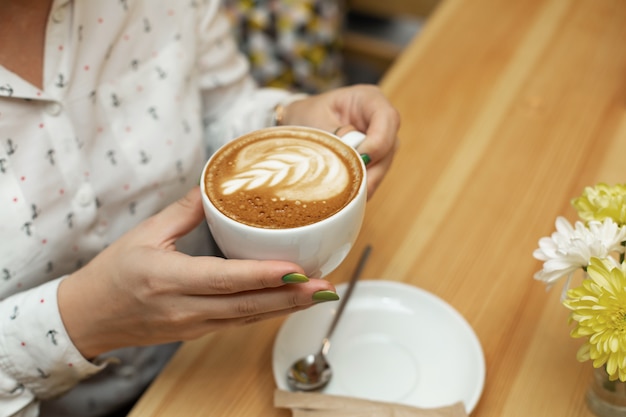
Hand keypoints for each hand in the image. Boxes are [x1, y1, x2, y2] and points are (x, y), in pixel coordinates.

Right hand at [58, 187, 336, 358]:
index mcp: (168, 279)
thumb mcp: (144, 234)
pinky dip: (267, 312)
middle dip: (290, 297)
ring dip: (286, 307)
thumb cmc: (113, 273)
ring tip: (319, 295)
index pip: (224, 279)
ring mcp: (193, 325)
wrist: (88, 318)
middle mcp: (185, 308)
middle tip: (325, 287)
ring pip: (248, 319)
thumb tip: (215, 186)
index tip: (296, 268)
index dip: (263, 275)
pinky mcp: (198, 332)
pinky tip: (290, 303)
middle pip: (247, 306)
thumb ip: (184, 211)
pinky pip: (239, 323)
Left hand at [282, 84, 399, 196]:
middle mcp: (379, 119)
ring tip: (347, 195)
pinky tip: (347, 195)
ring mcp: (379, 140)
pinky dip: (362, 187)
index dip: (378, 141)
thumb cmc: (305, 115)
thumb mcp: (313, 121)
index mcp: (367, 99)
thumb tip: (350, 157)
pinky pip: (375, 175)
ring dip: (368, 181)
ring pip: (384, 164)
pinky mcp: (374, 159)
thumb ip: (333, 136)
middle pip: (389, 145)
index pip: (387, 117)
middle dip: (373, 169)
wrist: (298, 124)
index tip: (360, 158)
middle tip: (355, 187)